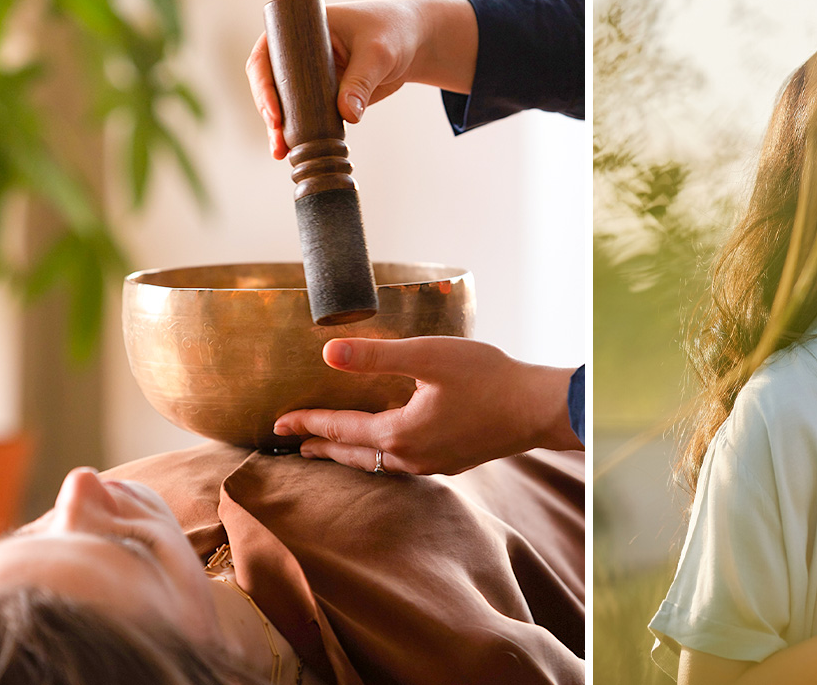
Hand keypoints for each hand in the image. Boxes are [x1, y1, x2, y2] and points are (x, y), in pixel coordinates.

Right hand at [246, 0, 477, 158]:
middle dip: (270, 113)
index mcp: (299, 30)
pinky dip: (302, 133)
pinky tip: (296, 152)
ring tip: (283, 153)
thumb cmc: (394, 32)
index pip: (267, 56)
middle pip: (272, 85)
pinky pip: (308, 116)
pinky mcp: (326, 96)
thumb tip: (348, 115)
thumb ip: (362, 81)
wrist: (415, 44)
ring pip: (287, 104)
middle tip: (278, 138)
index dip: (264, 84)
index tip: (275, 112)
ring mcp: (311, 76)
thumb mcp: (377, 53)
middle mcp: (298, 53)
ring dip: (281, 129)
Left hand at [272, 336, 581, 474]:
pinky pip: (402, 464)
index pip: (339, 429)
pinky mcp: (451, 461)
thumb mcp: (429, 357)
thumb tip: (329, 353)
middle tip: (294, 442)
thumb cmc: (488, 377)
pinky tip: (387, 447)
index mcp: (399, 432)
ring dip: (350, 454)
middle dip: (321, 446)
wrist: (538, 408)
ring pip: (377, 463)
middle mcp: (411, 457)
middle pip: (353, 455)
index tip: (279, 422)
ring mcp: (432, 464)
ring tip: (332, 447)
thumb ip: (377, 357)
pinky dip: (379, 456)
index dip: (307, 423)